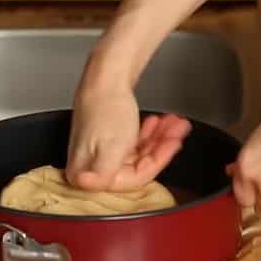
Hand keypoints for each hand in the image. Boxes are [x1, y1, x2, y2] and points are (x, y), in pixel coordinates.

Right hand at [65, 84, 191, 191]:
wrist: (104, 75)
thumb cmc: (106, 106)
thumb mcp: (110, 147)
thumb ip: (102, 173)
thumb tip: (83, 185)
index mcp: (85, 171)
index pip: (131, 180)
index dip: (155, 164)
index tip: (171, 148)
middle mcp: (90, 166)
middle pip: (136, 166)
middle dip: (161, 147)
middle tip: (177, 132)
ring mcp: (99, 153)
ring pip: (138, 153)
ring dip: (159, 138)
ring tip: (173, 124)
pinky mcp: (106, 141)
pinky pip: (134, 143)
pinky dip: (149, 134)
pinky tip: (158, 123)